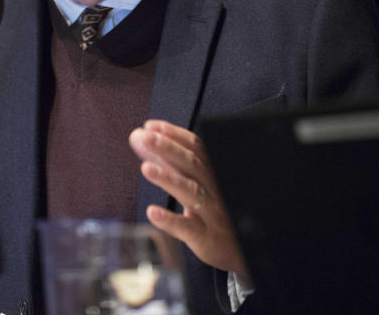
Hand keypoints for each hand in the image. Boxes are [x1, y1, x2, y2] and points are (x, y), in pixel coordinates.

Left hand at [129, 119, 249, 277]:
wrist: (240, 251)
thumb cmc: (211, 211)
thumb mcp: (192, 183)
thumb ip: (166, 160)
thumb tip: (138, 137)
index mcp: (211, 173)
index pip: (196, 147)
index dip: (174, 135)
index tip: (151, 126)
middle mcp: (214, 189)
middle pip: (193, 164)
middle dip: (169, 149)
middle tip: (147, 137)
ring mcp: (211, 214)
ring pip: (191, 192)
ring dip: (168, 178)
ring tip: (146, 168)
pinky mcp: (206, 238)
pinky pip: (188, 228)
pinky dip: (170, 220)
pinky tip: (152, 212)